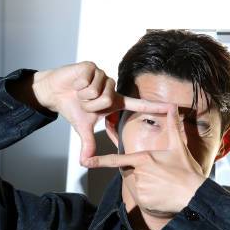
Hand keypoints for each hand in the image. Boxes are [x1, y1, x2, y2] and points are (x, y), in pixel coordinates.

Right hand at [32, 61, 168, 165]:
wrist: (55, 92)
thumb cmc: (73, 108)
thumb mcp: (83, 128)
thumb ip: (88, 144)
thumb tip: (85, 162)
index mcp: (115, 102)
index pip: (139, 105)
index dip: (155, 107)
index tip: (174, 107)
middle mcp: (112, 88)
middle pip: (107, 100)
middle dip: (91, 105)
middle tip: (84, 103)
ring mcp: (103, 76)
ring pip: (97, 91)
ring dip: (84, 96)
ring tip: (79, 93)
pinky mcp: (93, 67)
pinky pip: (88, 82)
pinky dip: (78, 86)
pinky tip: (76, 83)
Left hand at [84, 104, 206, 213]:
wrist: (194, 195)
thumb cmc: (187, 171)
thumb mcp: (179, 148)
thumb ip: (172, 127)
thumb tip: (174, 107)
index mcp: (144, 159)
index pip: (116, 160)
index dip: (99, 160)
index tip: (85, 161)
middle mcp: (138, 173)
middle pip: (129, 173)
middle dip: (139, 174)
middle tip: (158, 177)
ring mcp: (140, 188)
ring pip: (135, 186)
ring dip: (144, 186)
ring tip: (162, 186)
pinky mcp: (143, 201)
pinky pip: (140, 198)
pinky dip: (148, 198)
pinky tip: (161, 196)